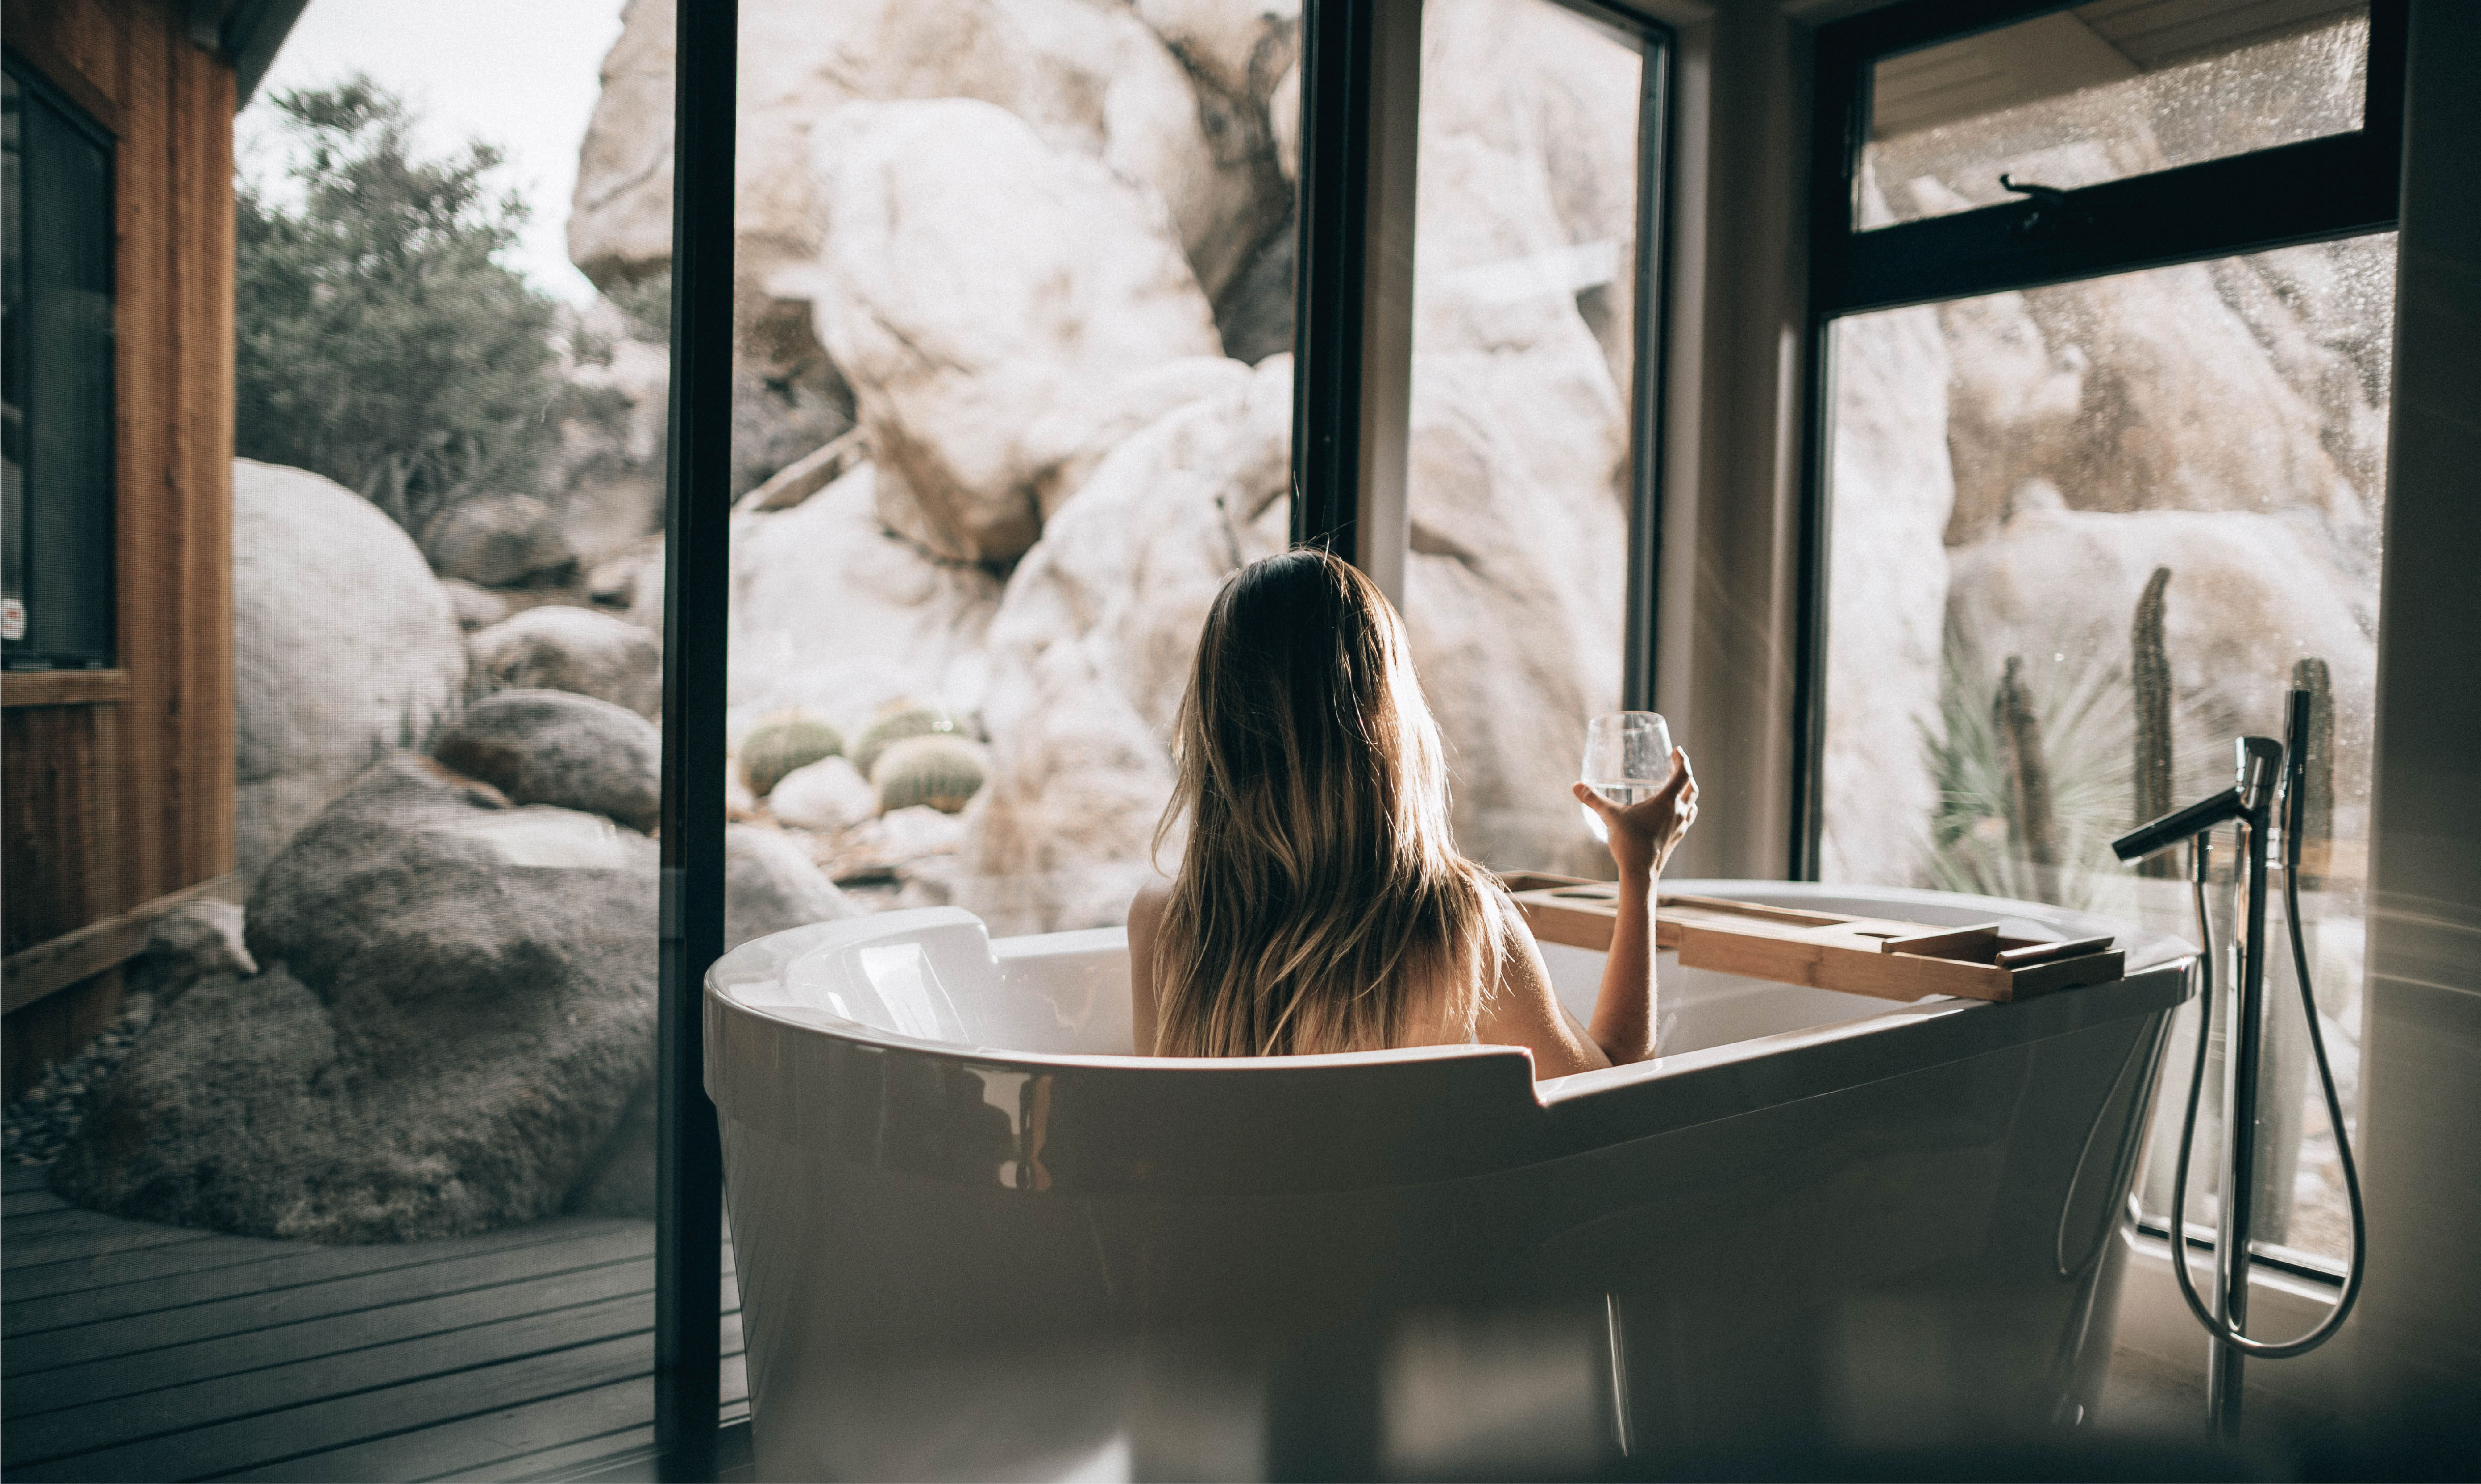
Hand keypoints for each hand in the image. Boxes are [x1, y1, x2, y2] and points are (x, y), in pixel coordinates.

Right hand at [1573, 748, 1695, 881]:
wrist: (1640, 872)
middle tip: (1676, 768)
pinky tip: (1674, 814)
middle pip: (1692, 788)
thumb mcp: (1610, 816)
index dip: (1682, 759)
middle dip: (1686, 775)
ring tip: (1679, 789)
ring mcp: (1680, 827)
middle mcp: (1678, 813)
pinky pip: (1687, 820)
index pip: (1683, 774)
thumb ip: (1594, 800)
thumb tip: (1576, 786)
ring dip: (1689, 794)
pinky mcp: (1676, 839)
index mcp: (1667, 802)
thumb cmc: (1629, 842)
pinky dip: (1685, 811)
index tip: (1677, 751)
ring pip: (1693, 805)